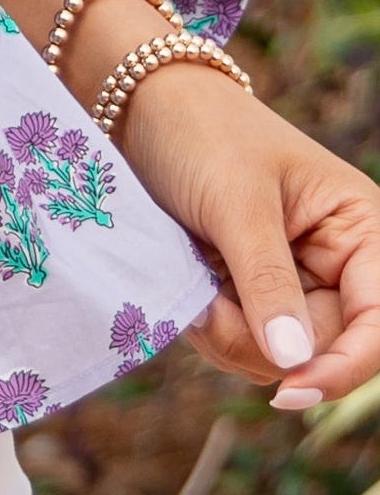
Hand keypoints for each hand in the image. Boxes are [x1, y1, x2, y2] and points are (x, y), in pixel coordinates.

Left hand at [0, 0, 379, 410]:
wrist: (138, 104)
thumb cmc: (200, 131)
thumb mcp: (236, 203)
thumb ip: (267, 283)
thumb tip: (295, 362)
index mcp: (360, 229)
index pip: (377, 324)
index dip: (343, 367)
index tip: (289, 391)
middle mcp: (337, 261)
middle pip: (321, 349)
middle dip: (259, 339)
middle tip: (207, 303)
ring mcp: (292, 280)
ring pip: (278, 356)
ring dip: (230, 335)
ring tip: (196, 283)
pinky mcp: (250, 291)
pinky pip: (243, 342)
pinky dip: (213, 328)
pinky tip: (191, 290)